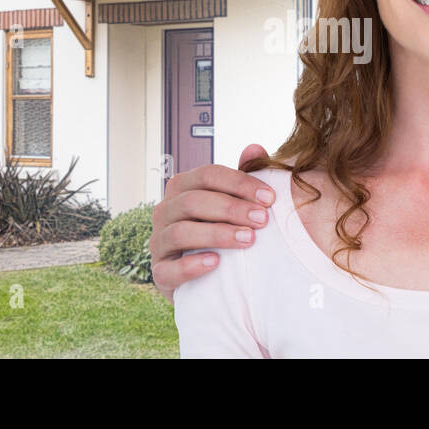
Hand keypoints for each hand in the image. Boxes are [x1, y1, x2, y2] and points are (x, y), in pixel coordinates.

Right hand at [151, 144, 273, 302]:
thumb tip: (255, 148)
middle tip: (263, 220)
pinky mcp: (160, 274)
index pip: (207, 175)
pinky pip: (169, 269)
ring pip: (181, 232)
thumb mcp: (232, 206)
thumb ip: (241, 180)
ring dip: (217, 234)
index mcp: (182, 189)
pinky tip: (216, 263)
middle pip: (193, 201)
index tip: (270, 198)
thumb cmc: (220, 233)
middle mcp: (165, 211)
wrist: (209, 279)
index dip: (239, 183)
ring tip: (248, 240)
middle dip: (231, 208)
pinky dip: (193, 265)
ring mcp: (159, 243)